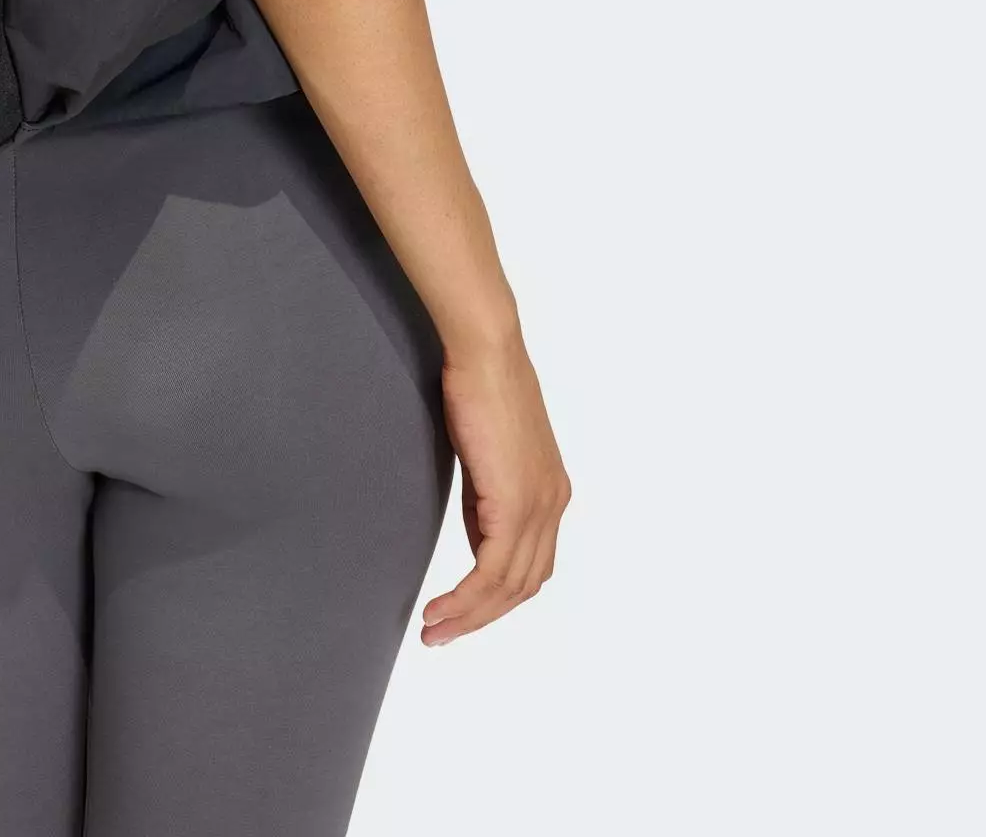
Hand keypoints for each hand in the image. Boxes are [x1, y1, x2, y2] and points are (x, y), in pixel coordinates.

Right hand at [420, 332, 569, 643]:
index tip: (459, 613)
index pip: (529, 565)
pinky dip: (467, 598)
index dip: (494, 598)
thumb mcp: (485, 453)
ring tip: (433, 629)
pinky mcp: (516, 502)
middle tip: (440, 634)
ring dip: (469, 616)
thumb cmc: (478, 384)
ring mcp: (539, 505)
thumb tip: (477, 527)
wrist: (485, 350)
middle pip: (522, 586)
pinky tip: (440, 609)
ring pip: (508, 587)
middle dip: (480, 617)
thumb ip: (487, 495)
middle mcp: (552, 504)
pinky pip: (491, 571)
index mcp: (550, 492)